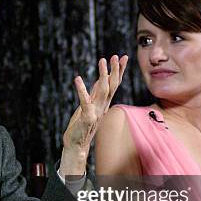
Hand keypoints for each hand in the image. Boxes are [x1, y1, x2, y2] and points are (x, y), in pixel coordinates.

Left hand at [59, 54, 127, 176]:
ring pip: (103, 91)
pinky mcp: (87, 117)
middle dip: (115, 70)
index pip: (114, 84)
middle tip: (116, 56)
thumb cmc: (81, 125)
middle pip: (112, 86)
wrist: (76, 144)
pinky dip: (81, 90)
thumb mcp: (90, 104)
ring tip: (102, 60)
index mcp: (104, 103)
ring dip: (103, 75)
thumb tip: (101, 78)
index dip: (119, 70)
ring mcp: (96, 112)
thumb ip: (95, 92)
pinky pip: (85, 101)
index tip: (123, 57)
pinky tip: (77, 79)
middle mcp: (103, 106)